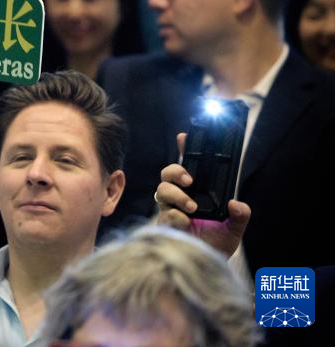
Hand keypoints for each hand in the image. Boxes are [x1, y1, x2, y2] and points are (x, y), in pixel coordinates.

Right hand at [155, 132, 250, 257]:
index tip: (183, 136)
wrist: (206, 265)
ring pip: (161, 191)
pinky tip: (185, 223)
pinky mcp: (164, 224)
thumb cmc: (217, 244)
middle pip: (167, 174)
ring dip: (176, 195)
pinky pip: (163, 213)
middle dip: (176, 172)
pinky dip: (174, 215)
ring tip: (191, 208)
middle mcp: (181, 197)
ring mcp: (170, 210)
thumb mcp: (234, 228)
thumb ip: (240, 215)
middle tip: (190, 181)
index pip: (189, 166)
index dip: (185, 150)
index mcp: (197, 192)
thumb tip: (236, 204)